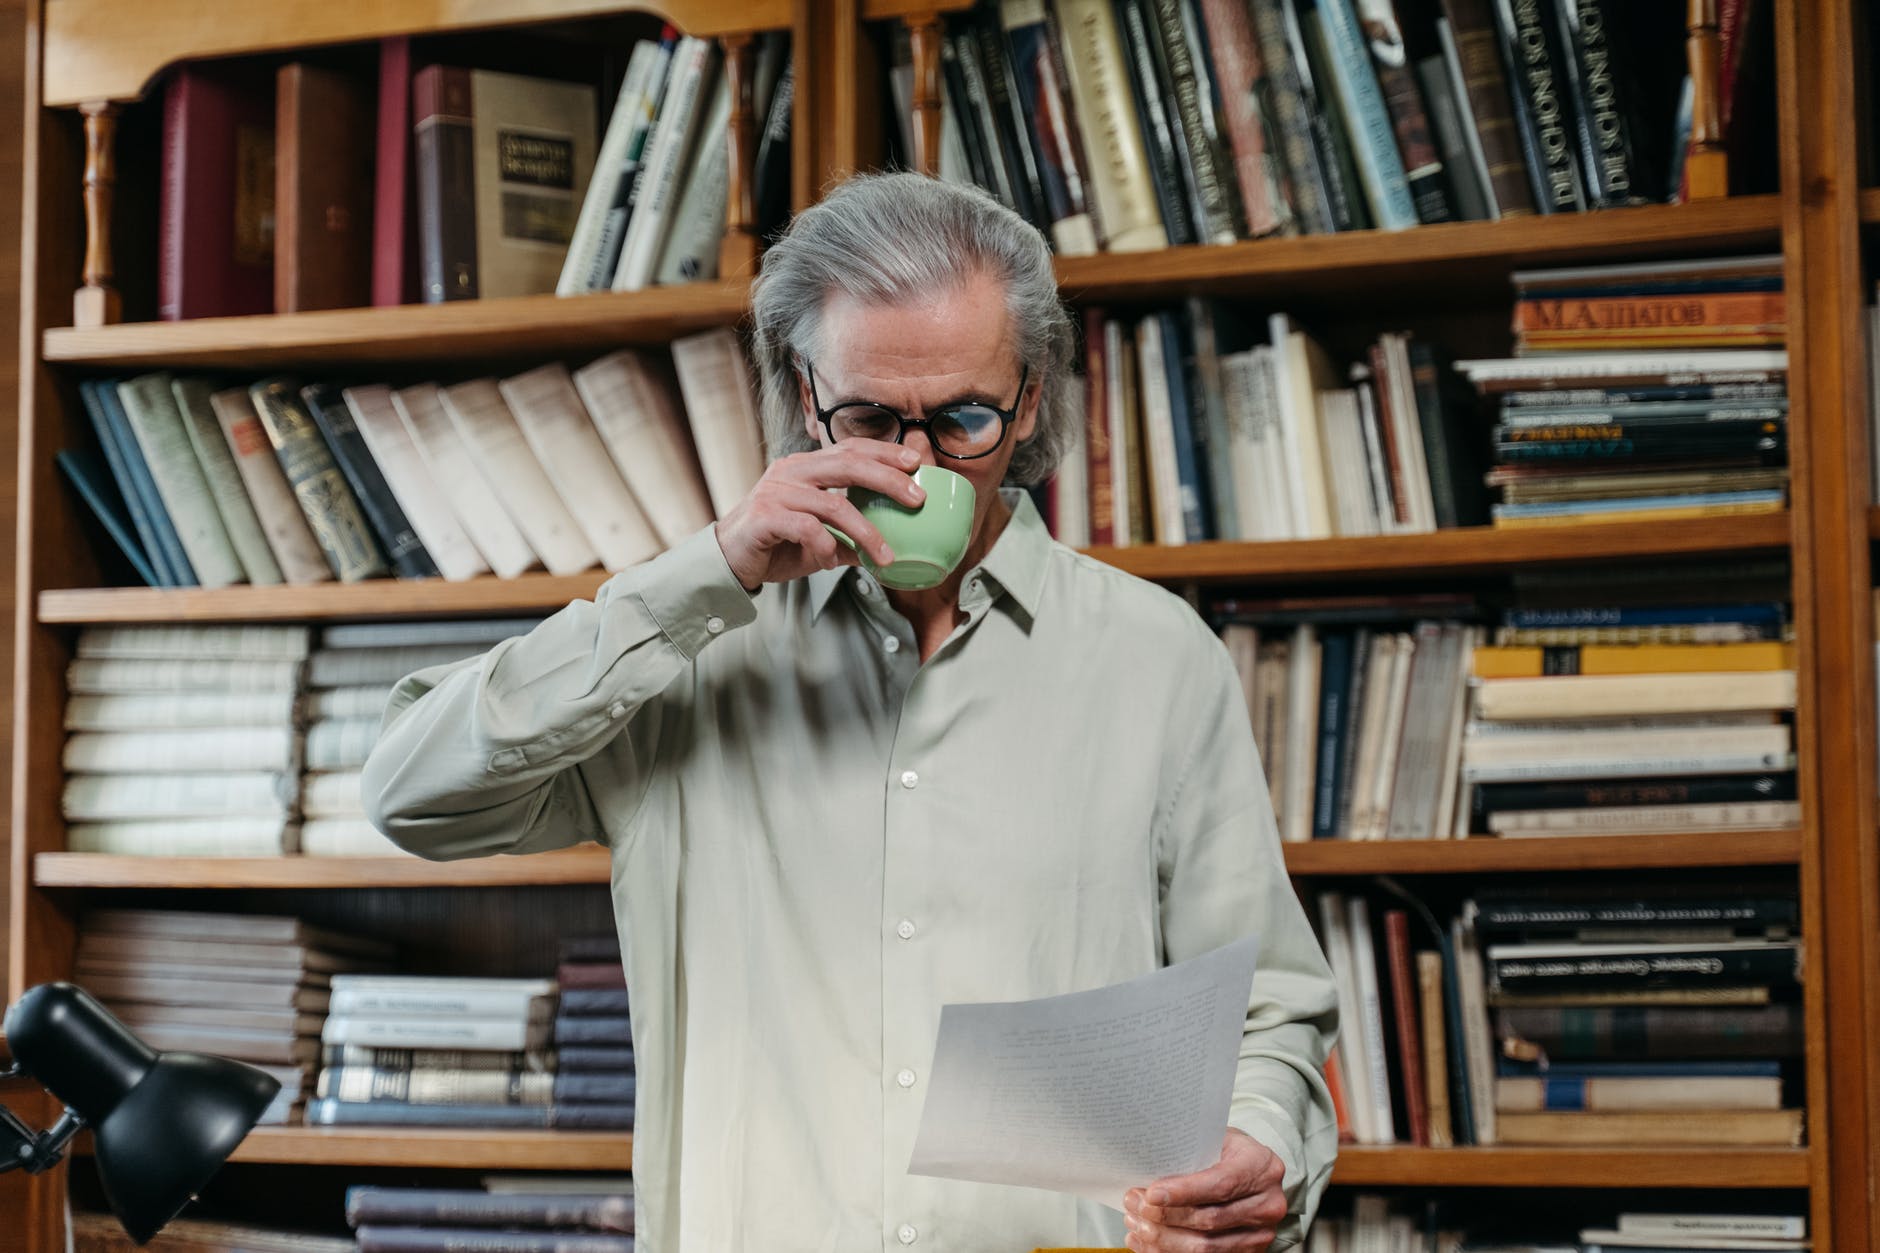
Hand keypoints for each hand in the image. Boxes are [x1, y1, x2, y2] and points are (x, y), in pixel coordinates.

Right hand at [715, 442, 925, 589]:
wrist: (727, 560)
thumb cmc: (775, 544)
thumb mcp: (819, 539)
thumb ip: (848, 538)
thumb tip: (886, 550)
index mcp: (805, 467)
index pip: (849, 449)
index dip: (884, 452)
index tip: (915, 463)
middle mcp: (791, 472)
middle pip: (847, 464)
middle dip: (887, 479)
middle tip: (917, 499)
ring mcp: (776, 492)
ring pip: (832, 503)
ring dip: (865, 531)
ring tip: (885, 555)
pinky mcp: (764, 517)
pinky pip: (806, 528)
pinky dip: (826, 546)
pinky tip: (833, 562)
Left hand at [1122, 1129, 1286, 1252]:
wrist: (1252, 1170)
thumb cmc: (1227, 1150)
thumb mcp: (1214, 1138)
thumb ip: (1190, 1151)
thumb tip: (1146, 1167)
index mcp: (1261, 1166)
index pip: (1220, 1184)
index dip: (1184, 1192)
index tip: (1152, 1193)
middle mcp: (1268, 1202)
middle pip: (1210, 1219)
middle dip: (1165, 1216)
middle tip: (1134, 1204)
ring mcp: (1261, 1232)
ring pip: (1206, 1247)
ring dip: (1163, 1239)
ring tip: (1136, 1224)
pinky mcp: (1250, 1252)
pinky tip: (1147, 1244)